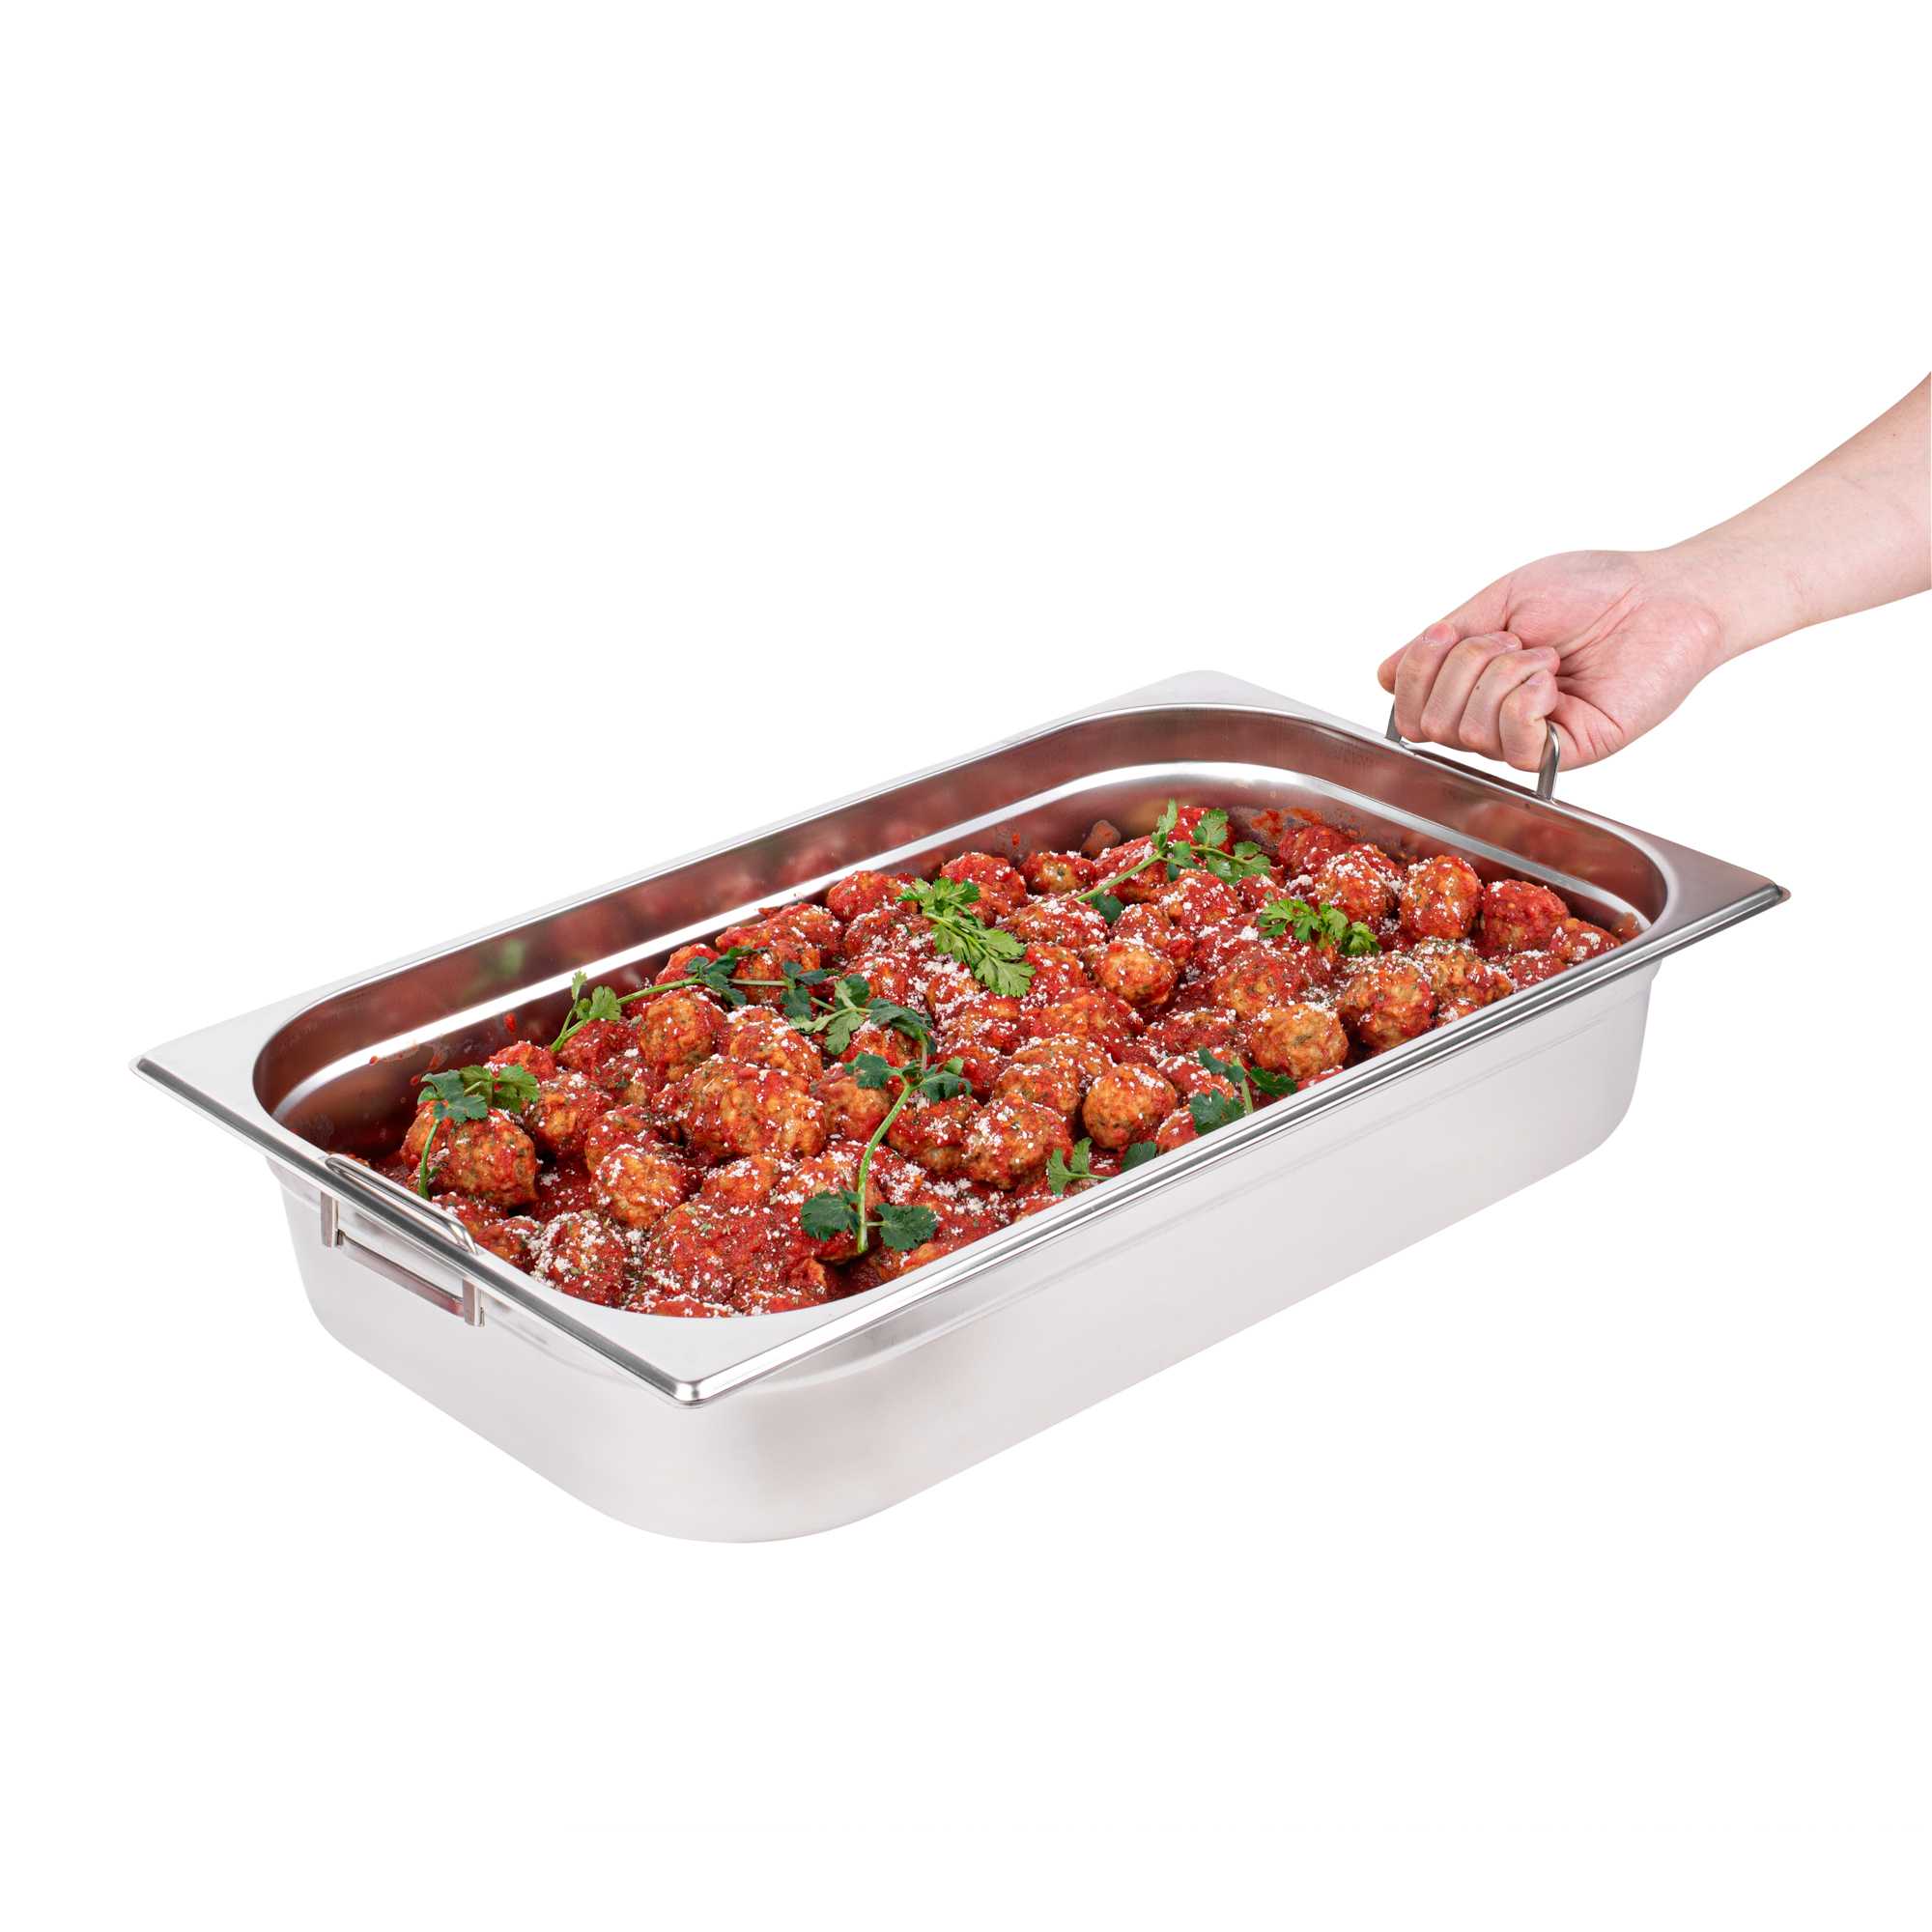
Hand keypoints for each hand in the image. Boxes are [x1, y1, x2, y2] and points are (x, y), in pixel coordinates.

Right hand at [1377, 550, 1725, 771]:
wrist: (1664, 594)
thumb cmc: (1591, 590)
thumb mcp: (1499, 601)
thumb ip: (1440, 643)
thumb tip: (1381, 676)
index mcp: (1474, 689)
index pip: (1407, 710)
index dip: (1414, 671)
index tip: (1446, 631)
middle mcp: (1495, 721)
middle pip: (1430, 722)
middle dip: (1463, 666)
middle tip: (1514, 638)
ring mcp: (1529, 740)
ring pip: (1467, 733)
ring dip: (1502, 675)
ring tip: (1547, 655)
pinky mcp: (1565, 754)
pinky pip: (1513, 746)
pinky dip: (1523, 701)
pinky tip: (1553, 679)